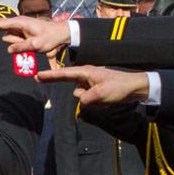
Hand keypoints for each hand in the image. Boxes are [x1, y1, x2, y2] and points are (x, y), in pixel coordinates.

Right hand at [0, 15, 72, 56]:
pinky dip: (18, 43)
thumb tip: (9, 49)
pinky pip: (15, 40)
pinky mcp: (21, 32)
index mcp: (19, 22)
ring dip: (16, 43)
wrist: (61, 33)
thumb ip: (22, 46)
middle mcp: (17, 23)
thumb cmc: (50, 37)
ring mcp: (19, 28)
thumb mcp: (37, 44)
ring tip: (33, 43)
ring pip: (9, 38)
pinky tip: (31, 43)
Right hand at [37, 66, 151, 105]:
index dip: (50, 76)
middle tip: (55, 82)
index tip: (38, 76)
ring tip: (108, 97)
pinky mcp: (97, 91)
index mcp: (86, 72)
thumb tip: (80, 100)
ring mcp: (92, 84)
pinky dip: (97, 102)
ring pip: (83, 96)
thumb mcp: (101, 94)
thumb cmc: (119, 87)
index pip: (64, 74)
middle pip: (73, 88)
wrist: (136, 87)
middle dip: (79, 92)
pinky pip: (90, 99)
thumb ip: (86, 98)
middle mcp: (87, 77)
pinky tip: (108, 100)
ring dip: (93, 100)